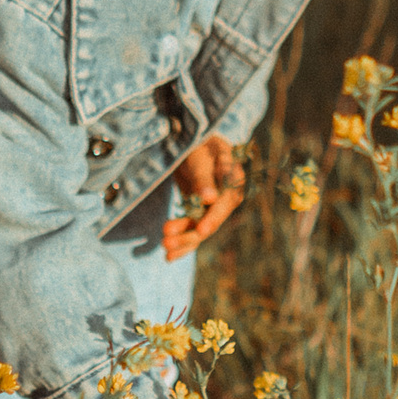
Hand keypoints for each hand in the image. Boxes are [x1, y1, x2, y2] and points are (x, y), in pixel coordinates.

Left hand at [161, 136, 246, 260]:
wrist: (190, 142)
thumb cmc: (197, 142)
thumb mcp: (198, 155)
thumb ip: (203, 176)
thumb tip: (210, 199)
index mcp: (233, 179)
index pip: (225, 202)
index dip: (214, 217)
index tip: (201, 230)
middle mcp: (226, 197)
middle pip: (211, 220)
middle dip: (190, 233)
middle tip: (166, 239)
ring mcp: (213, 206)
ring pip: (200, 229)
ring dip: (182, 240)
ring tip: (164, 246)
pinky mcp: (199, 212)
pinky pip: (192, 230)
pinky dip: (182, 242)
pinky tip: (169, 257)